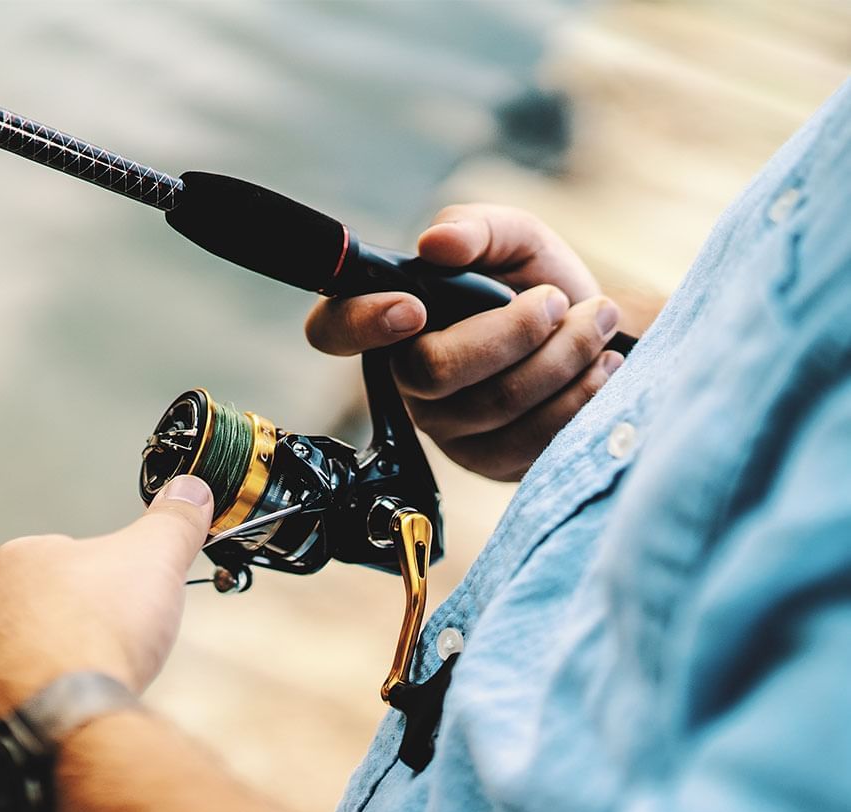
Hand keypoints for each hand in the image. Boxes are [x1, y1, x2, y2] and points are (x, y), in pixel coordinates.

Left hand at [0, 475, 213, 772]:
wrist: (65, 716)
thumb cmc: (99, 629)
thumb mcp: (156, 556)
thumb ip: (174, 520)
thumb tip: (191, 490)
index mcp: (18, 560)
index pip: (73, 555)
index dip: (114, 576)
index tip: (136, 596)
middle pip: (55, 607)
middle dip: (91, 622)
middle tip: (125, 638)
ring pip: (39, 656)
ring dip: (73, 665)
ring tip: (106, 675)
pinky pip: (27, 702)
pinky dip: (56, 704)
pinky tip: (83, 707)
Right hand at [306, 204, 623, 480]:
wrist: (591, 338)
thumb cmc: (536, 286)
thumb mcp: (514, 239)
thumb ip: (477, 227)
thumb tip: (437, 242)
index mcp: (392, 321)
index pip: (334, 330)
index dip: (360, 323)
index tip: (413, 306)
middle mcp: (408, 381)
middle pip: (433, 371)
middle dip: (513, 332)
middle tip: (557, 300)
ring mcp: (446, 429)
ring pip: (495, 404)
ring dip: (562, 356)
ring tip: (595, 321)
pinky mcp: (489, 461)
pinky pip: (531, 439)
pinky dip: (579, 394)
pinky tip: (599, 366)